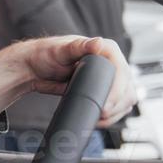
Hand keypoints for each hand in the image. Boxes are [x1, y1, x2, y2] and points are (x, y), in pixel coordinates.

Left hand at [0, 36, 135, 124]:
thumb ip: (79, 46)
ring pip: (125, 99)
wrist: (34, 69)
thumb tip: (98, 43)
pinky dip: (111, 115)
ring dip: (116, 112)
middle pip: (127, 88)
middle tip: (102, 115)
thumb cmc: (45, 54)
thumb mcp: (62, 49)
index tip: (107, 105)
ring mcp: (108, 79)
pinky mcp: (101, 91)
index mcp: (106, 50)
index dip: (118, 90)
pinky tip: (100, 120)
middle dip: (118, 105)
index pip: (122, 71)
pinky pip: (115, 106)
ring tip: (100, 119)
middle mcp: (111, 64)